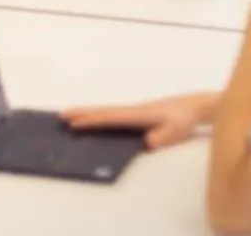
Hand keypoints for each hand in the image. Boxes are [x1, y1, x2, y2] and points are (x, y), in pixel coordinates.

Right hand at [62, 93, 211, 149]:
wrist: (190, 107)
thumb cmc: (181, 119)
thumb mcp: (175, 131)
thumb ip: (161, 137)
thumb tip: (146, 143)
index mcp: (137, 115)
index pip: (109, 118)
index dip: (91, 121)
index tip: (73, 124)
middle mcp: (130, 111)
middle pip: (101, 111)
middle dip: (81, 113)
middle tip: (60, 116)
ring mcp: (131, 111)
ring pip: (104, 111)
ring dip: (86, 112)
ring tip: (69, 115)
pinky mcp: (133, 114)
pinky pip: (110, 114)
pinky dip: (97, 114)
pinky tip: (93, 119)